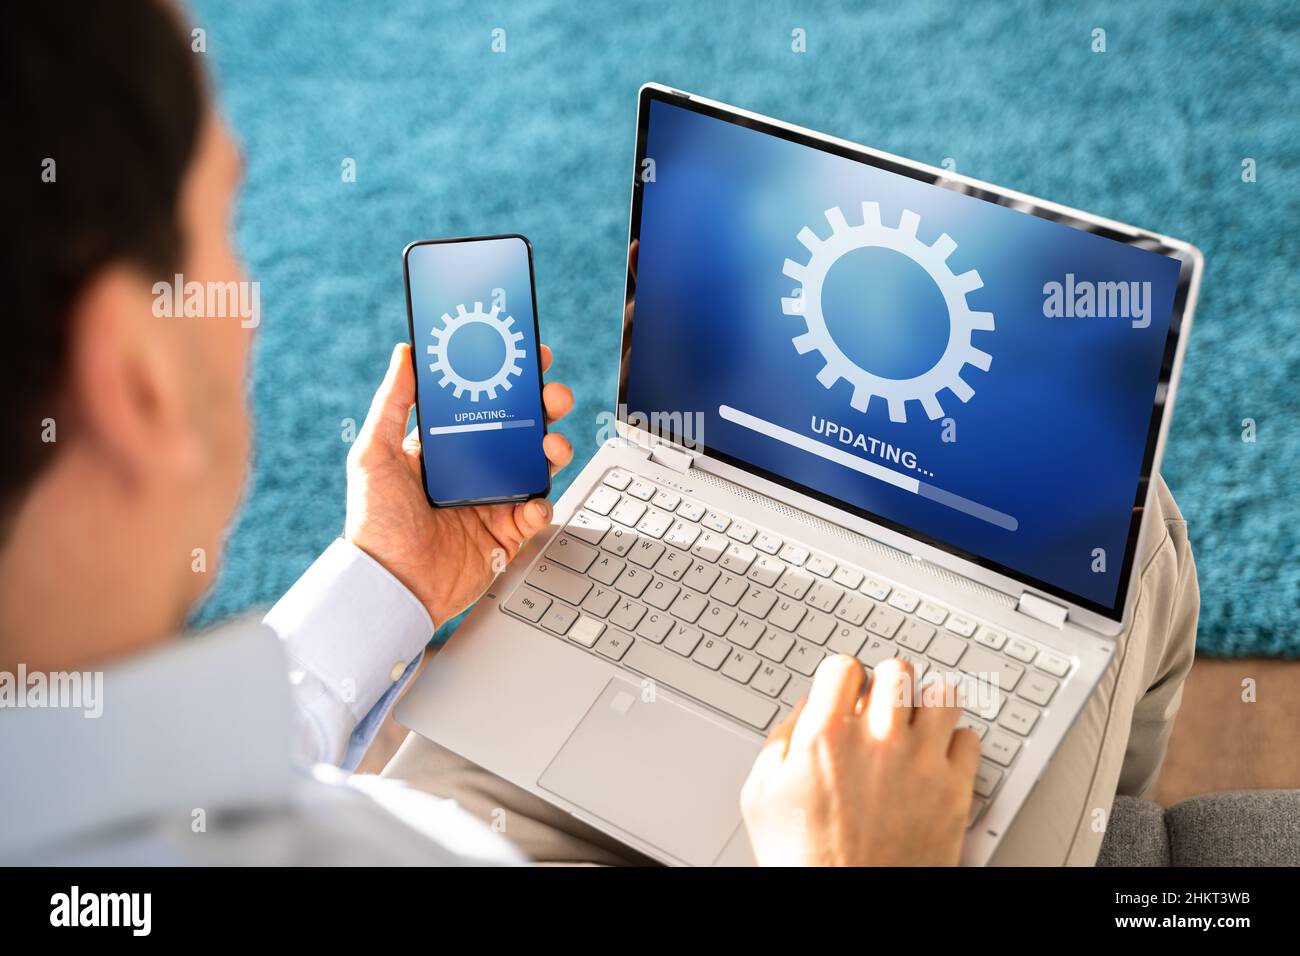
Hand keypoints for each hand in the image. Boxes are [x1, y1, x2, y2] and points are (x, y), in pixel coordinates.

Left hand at [343, 342, 574, 626]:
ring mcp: (493, 501)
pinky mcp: (506, 535)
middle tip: (553, 397)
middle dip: (545, 409)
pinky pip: (536, 513)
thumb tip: (405, 353)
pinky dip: (542, 506)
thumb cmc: (374, 524)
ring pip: (538, 466)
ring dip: (554, 449)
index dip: (511, 380)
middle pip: (522, 429)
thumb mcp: (373, 454)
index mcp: (446, 447)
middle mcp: (474, 470)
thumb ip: (392, 403)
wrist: (390, 587)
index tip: (529, 358)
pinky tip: (531, 504)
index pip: (485, 404)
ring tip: (552, 445)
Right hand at [740, 655, 980, 865]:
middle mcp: (877, 741)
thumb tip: (805, 711)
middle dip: (886, 685)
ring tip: (916, 723)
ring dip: (927, 705)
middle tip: (881, 705)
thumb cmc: (804, 861)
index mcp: (826, 736)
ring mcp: (921, 764)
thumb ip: (781, 740)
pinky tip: (936, 757)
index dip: (842, 677)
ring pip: (941, 696)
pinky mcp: (954, 791)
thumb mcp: (762, 795)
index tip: (846, 690)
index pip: (843, 666)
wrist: (847, 909)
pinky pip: (969, 740)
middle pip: (896, 672)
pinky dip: (954, 744)